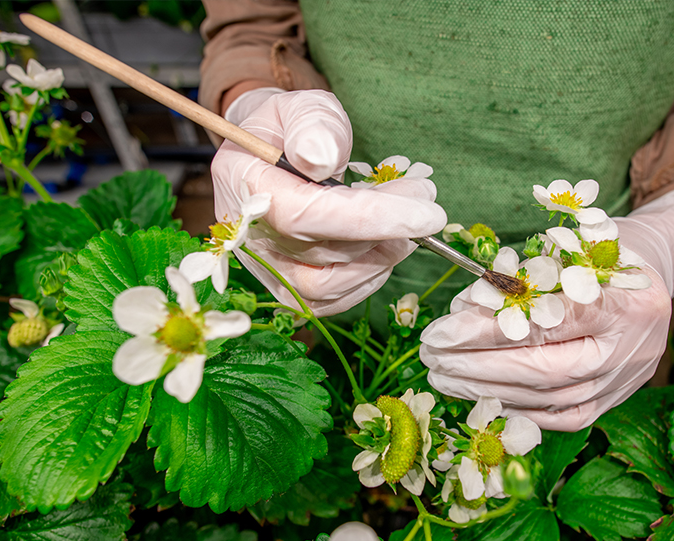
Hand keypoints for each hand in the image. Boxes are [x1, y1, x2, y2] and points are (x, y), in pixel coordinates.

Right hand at [212, 88, 446, 316]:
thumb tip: (323, 159)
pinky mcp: (285, 286)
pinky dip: (367, 279)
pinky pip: (329, 301)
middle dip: (388, 229)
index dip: (372, 217)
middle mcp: (248, 236)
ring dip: (382, 257)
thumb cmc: (288, 128)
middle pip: (325, 251)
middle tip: (424, 200)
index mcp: (245, 184)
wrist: (265, 156)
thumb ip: (312, 125)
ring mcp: (266, 267)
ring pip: (330, 285)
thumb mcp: (300, 107)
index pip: (307, 215)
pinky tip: (385, 247)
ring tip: (409, 222)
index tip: (428, 211)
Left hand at [420, 185, 673, 430]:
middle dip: (479, 366)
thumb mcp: (565, 250)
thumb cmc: (598, 257)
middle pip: (545, 368)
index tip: (443, 331)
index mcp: (626, 301)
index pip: (546, 321)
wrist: (648, 284)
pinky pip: (561, 417)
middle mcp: (631, 348)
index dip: (489, 330)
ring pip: (548, 397)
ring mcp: (625, 381)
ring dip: (488, 390)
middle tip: (432, 358)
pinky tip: (481, 394)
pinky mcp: (613, 402)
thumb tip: (463, 311)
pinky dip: (517, 407)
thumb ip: (519, 280)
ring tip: (444, 376)